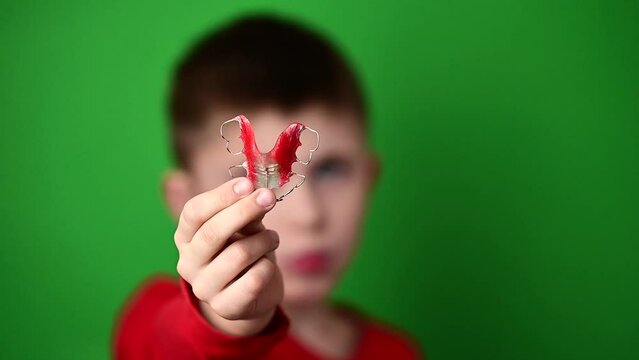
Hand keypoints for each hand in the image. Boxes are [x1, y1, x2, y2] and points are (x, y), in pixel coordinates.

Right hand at [174, 177, 283, 335]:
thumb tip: (258, 192)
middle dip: (244, 210)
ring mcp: (205, 288)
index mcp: (186, 236)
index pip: (194, 212)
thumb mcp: (242, 227)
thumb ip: (246, 212)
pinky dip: (268, 265)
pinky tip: (268, 263)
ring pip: (239, 254)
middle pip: (212, 232)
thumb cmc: (242, 250)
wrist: (248, 297)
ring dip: (264, 240)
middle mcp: (188, 262)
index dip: (221, 195)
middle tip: (268, 197)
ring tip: (272, 238)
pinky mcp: (226, 306)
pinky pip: (255, 279)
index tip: (247, 183)